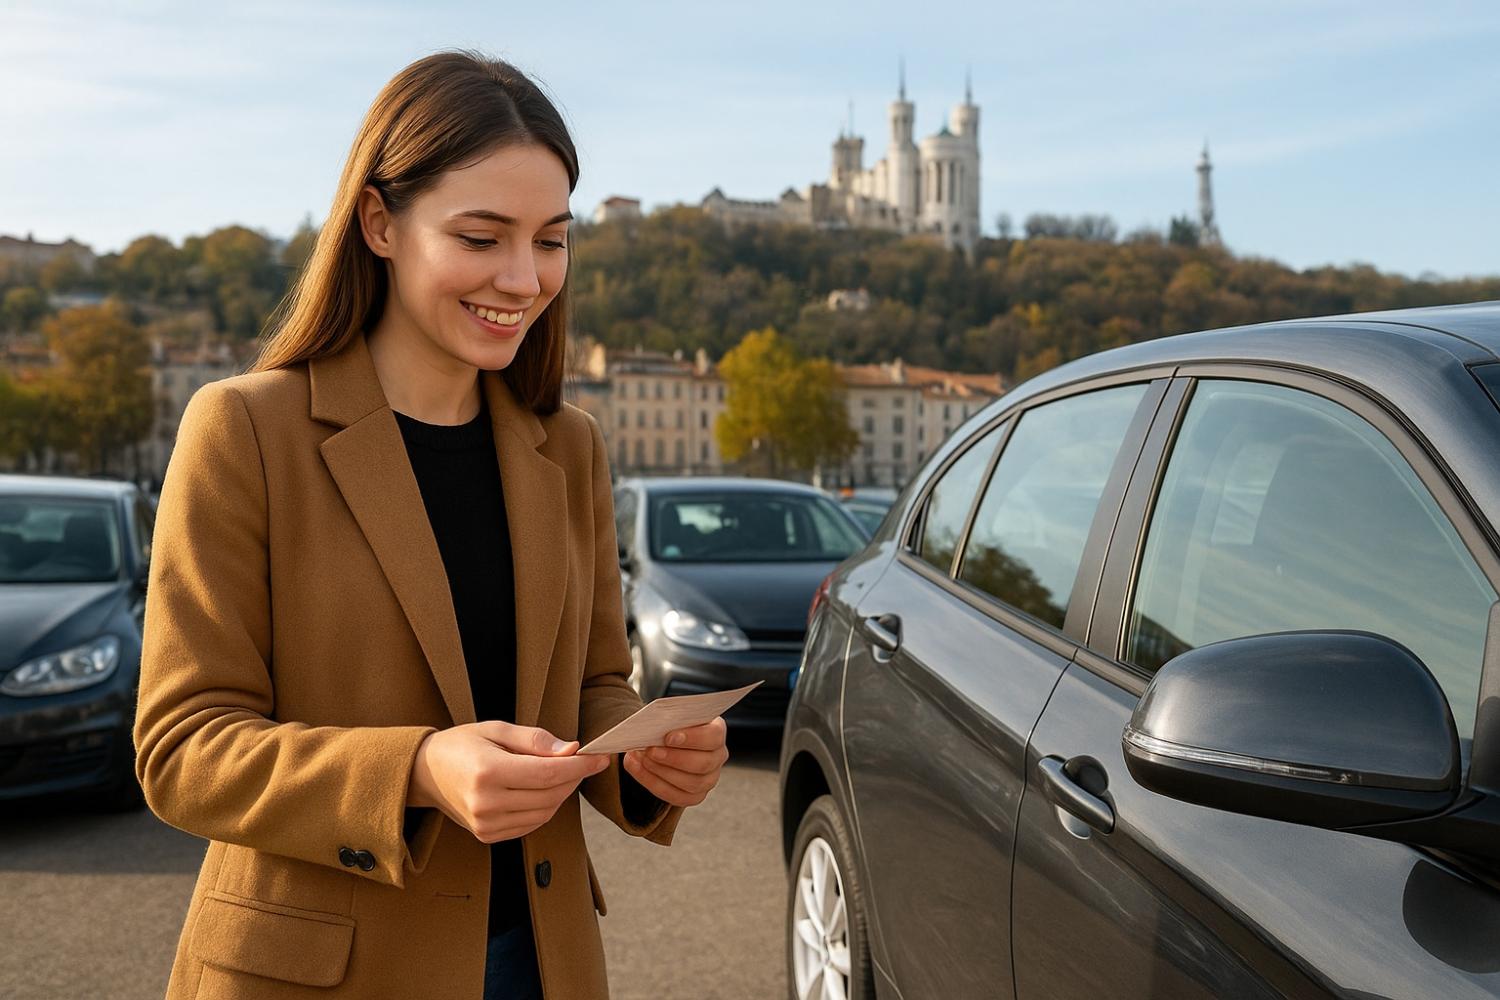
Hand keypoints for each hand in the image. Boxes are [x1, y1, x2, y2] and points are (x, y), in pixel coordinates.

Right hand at [408, 722, 609, 843]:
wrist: (426, 774)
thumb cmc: (463, 744)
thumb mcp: (497, 729)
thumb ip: (535, 739)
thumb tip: (571, 750)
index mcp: (488, 771)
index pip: (549, 773)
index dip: (580, 766)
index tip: (601, 757)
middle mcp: (486, 803)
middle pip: (551, 795)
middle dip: (575, 778)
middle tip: (585, 761)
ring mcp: (486, 824)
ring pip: (545, 812)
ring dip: (562, 793)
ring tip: (562, 772)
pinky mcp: (488, 835)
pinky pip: (532, 823)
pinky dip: (546, 807)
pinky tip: (543, 790)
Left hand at [621, 716, 728, 806]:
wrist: (664, 741)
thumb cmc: (670, 725)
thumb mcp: (672, 717)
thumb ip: (667, 720)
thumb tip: (651, 727)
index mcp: (716, 733)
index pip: (713, 736)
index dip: (692, 738)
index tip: (668, 737)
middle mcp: (717, 757)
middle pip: (702, 763)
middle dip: (673, 758)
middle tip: (650, 751)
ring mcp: (708, 779)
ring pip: (691, 783)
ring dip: (662, 772)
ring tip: (642, 759)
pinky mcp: (694, 796)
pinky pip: (676, 796)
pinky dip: (653, 783)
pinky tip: (637, 769)